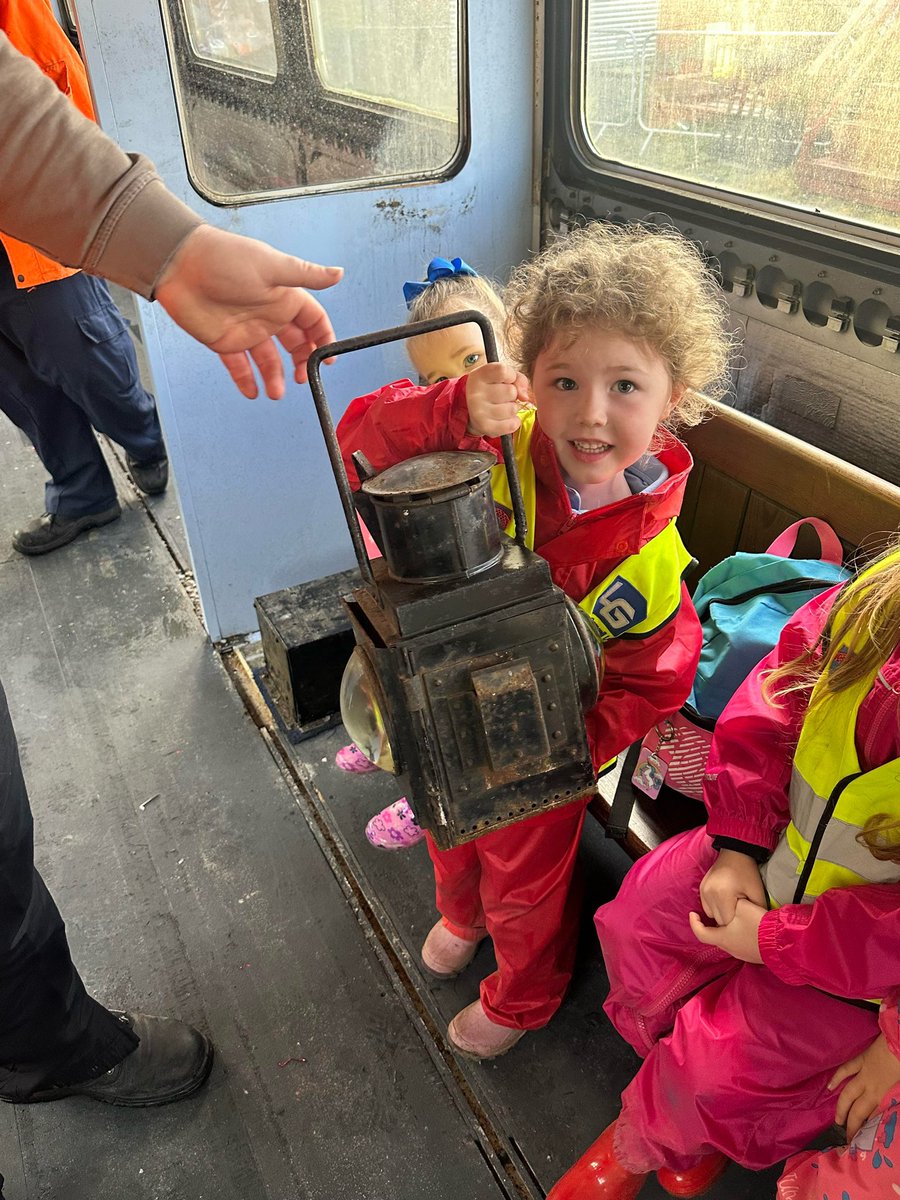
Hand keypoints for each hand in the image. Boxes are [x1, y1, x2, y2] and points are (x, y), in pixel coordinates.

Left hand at [154, 225, 342, 399]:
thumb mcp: (272, 266)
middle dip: (303, 363)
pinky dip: (246, 381)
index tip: (328, 359)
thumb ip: (306, 275)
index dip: (323, 339)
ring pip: (269, 361)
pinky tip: (252, 393)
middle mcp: (269, 315)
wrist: (179, 264)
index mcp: (284, 297)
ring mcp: (247, 331)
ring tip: (276, 393)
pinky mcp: (224, 342)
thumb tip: (339, 273)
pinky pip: (239, 367)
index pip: (313, 322)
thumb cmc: (225, 258)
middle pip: (295, 345)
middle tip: (303, 378)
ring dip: (276, 378)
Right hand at [464, 362, 529, 436]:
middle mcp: (475, 392)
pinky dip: (512, 422)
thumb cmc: (492, 389)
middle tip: (501, 397)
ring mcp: (478, 411)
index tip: (505, 380)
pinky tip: (503, 418)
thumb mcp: (503, 377)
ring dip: (512, 409)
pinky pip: (512, 424)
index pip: (503, 371)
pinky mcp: (484, 427)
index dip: (510, 376)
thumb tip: (524, 397)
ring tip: (501, 407)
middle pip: (511, 391)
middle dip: (512, 395)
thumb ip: (519, 379)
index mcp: (479, 375)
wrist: (472, 410)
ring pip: (512, 409)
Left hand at [689, 897, 764, 962]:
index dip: (694, 923)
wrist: (781, 941)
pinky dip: (738, 935)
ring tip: (733, 918)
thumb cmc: (757, 924)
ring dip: (727, 931)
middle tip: (717, 913)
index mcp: (723, 938)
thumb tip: (729, 904)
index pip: (701, 933)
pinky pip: (740, 945)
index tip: (693, 913)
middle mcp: (730, 949)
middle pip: (716, 937)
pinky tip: (747, 928)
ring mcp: (743, 955)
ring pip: (729, 941)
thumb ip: (730, 904)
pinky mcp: (754, 956)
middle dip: (713, 925)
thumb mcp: (741, 907)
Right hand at [700, 849, 766, 925]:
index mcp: (722, 895)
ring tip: (733, 907)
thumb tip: (758, 927)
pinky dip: (715, 908)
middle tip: (741, 914)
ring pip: (711, 915)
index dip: (737, 924)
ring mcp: (703, 891)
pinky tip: (725, 903)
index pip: (727, 923)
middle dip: (729, 921)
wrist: (735, 852)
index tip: (745, 919)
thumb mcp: (757, 893)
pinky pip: (706, 907)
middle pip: (718, 921)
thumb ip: (757, 912)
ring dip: (721, 915)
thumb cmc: (748, 872)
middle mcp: (709, 894)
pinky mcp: (701, 889)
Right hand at [830, 1033, 899, 1141]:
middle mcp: (871, 1087)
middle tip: (846, 1136)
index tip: (859, 1141)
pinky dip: (837, 1079)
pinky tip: (830, 1087)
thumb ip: (894, 1098)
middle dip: (851, 1124)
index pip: (871, 1117)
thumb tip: (890, 1110)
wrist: (899, 1041)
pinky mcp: (861, 1060)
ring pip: (848, 1093)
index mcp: (884, 1094)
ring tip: (837, 1120)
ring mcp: (864, 1072)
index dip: (864, 1129)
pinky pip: (846, 1070)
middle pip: (857, 1109)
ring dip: (841, 1107)